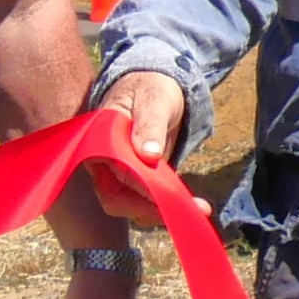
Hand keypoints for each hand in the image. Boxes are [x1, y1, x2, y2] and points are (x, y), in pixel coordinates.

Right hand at [96, 71, 193, 220]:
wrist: (156, 87)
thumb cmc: (151, 89)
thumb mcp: (153, 100)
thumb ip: (149, 124)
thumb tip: (148, 154)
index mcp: (98, 142)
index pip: (115, 173)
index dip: (140, 188)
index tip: (167, 194)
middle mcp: (104, 163)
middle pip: (117, 199)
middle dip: (150, 209)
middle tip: (187, 209)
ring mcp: (120, 174)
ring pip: (133, 204)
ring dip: (162, 210)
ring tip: (199, 208)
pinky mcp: (139, 179)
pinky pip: (149, 199)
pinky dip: (168, 204)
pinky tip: (196, 206)